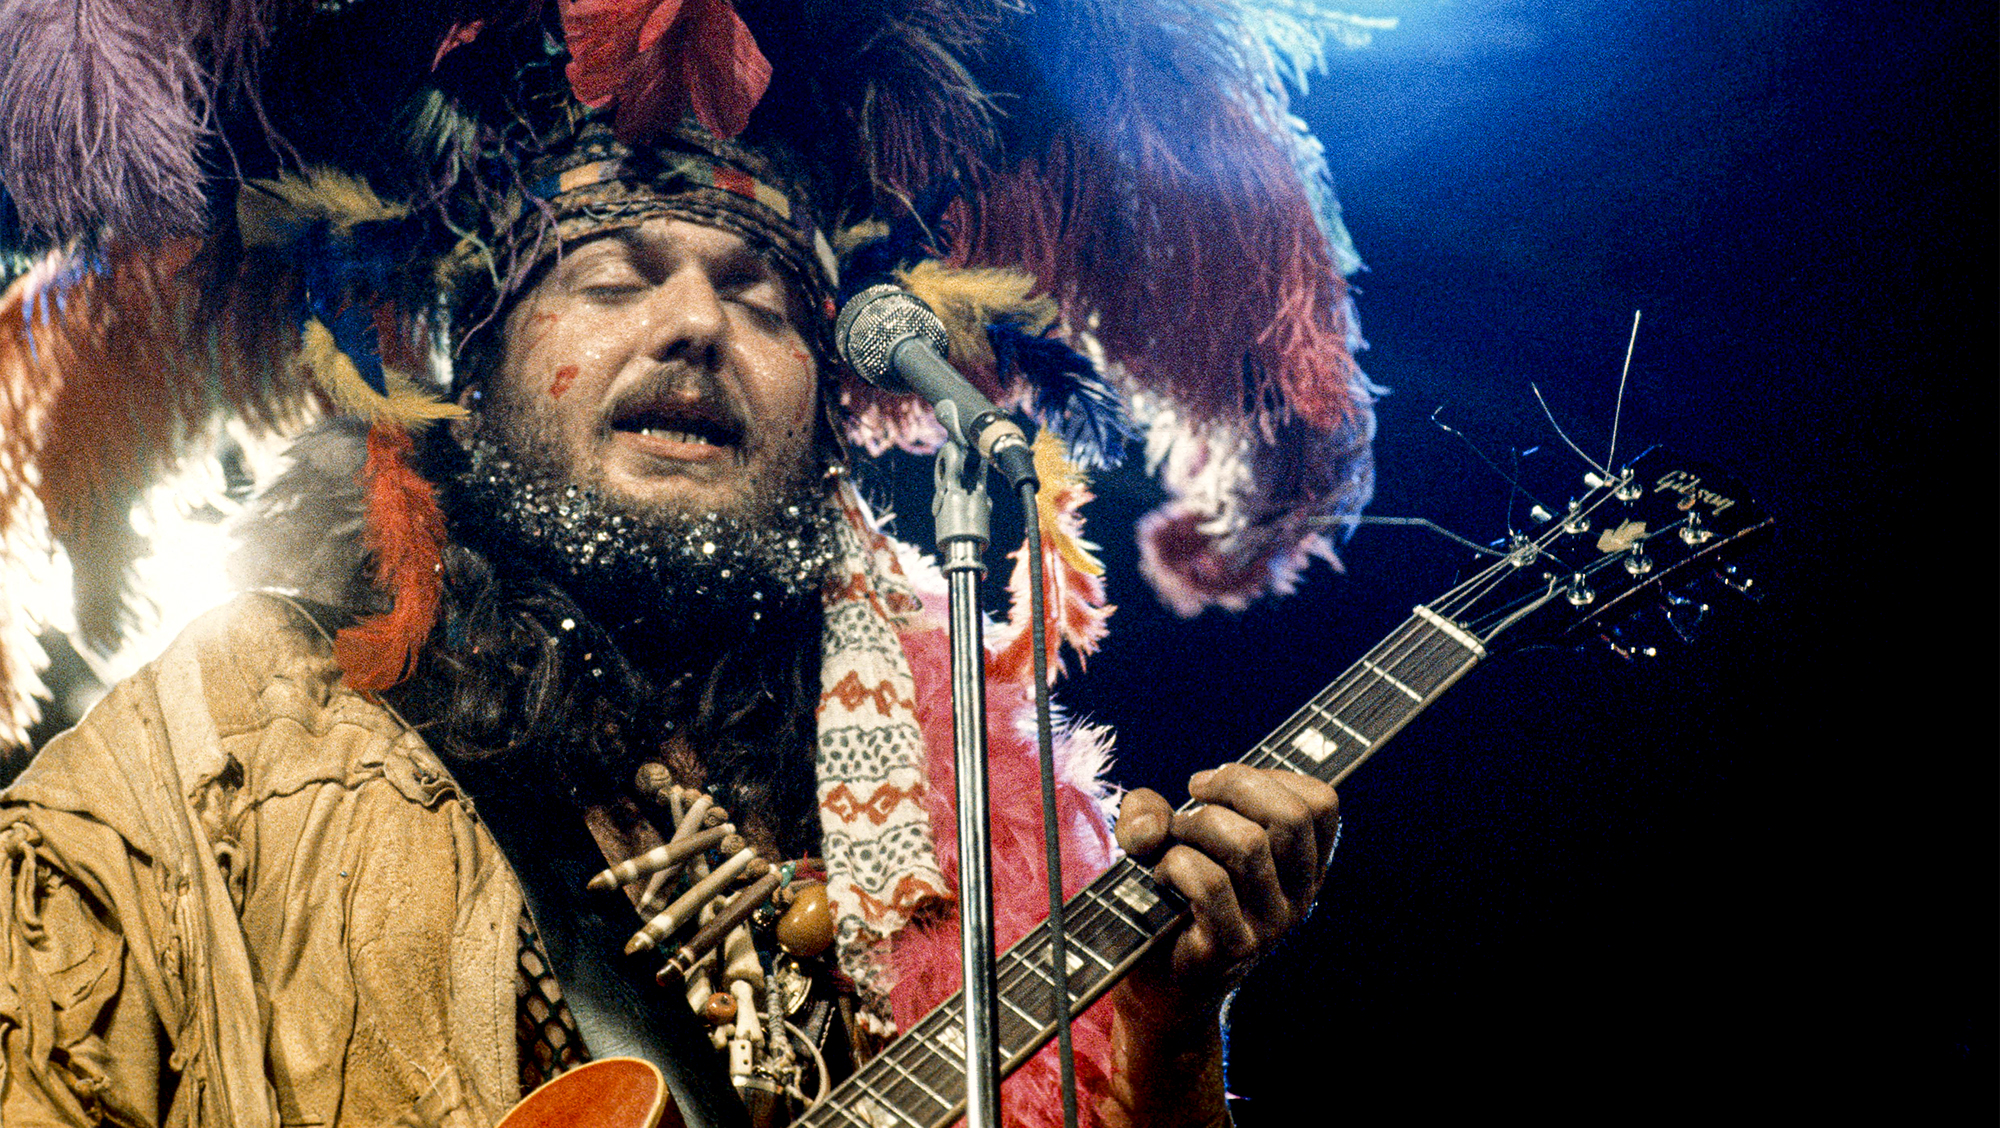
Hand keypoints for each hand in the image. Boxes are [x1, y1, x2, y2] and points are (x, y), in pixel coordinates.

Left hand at [1114, 764, 1339, 1013]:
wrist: (1160, 983)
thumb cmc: (1170, 894)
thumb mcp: (1163, 837)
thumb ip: (1149, 811)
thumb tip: (1151, 824)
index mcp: (1303, 865)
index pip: (1321, 803)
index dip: (1266, 777)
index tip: (1216, 786)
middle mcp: (1299, 896)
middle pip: (1292, 817)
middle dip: (1233, 787)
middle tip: (1193, 803)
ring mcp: (1271, 926)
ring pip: (1247, 845)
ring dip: (1194, 827)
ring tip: (1173, 843)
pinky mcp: (1233, 948)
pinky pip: (1209, 883)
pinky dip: (1175, 865)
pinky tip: (1162, 877)